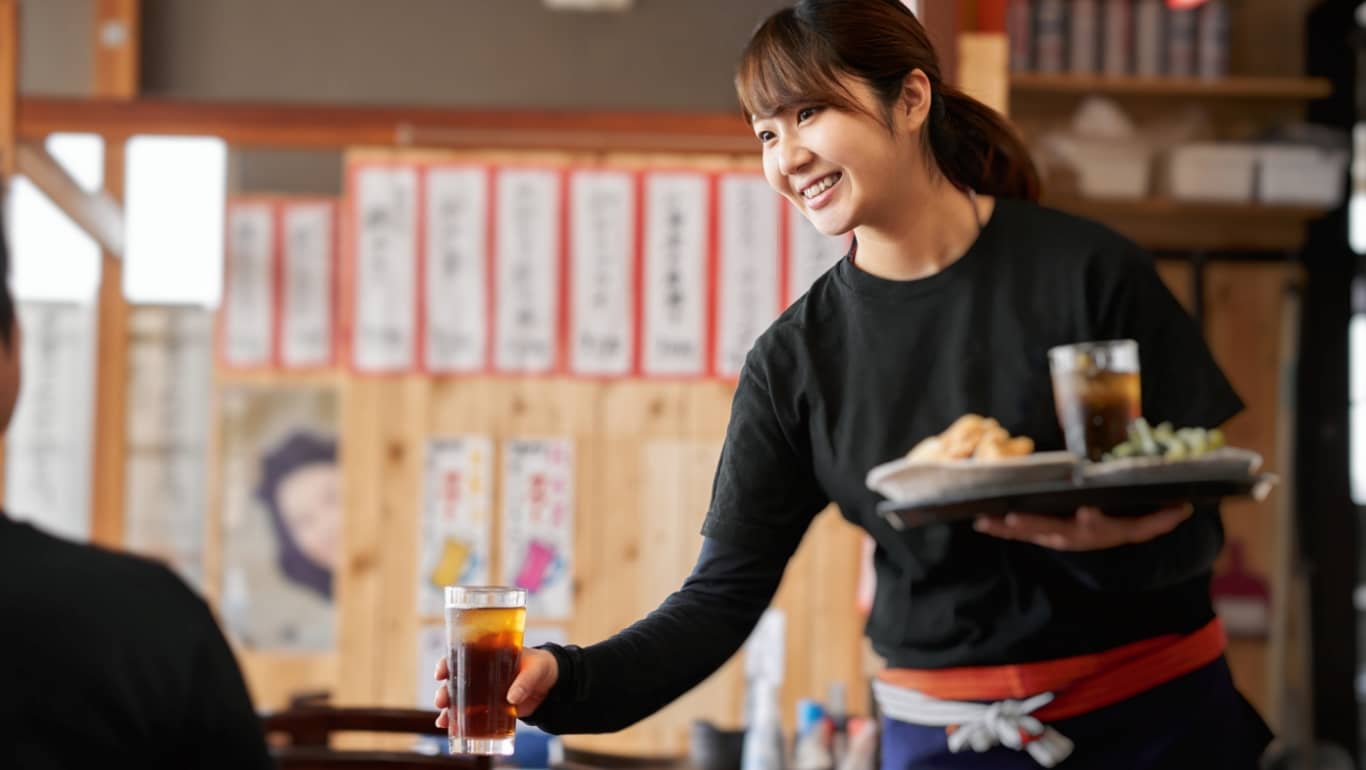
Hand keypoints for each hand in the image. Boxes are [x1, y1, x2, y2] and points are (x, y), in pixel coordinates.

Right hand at [433, 648, 559, 726]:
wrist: (549, 683)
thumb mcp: (535, 669)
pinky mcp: (490, 707)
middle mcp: (479, 672)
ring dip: (448, 710)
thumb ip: (524, 681)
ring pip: (458, 700)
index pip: (460, 655)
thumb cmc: (539, 667)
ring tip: (443, 721)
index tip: (440, 673)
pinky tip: (452, 730)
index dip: (447, 663)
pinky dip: (460, 723)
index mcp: (488, 654)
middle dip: (444, 691)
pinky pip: (471, 715)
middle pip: (454, 680)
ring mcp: (482, 691)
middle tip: (441, 701)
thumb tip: (512, 698)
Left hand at [972, 504, 1192, 550]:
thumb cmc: (1127, 520)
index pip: (1102, 527)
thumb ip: (1161, 518)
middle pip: (1056, 531)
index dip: (1093, 520)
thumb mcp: (1146, 522)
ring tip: (987, 520)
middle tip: (1014, 516)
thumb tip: (1183, 507)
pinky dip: (1000, 529)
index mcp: (1105, 530)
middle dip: (1035, 523)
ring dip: (1008, 528)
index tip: (1086, 512)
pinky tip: (979, 521)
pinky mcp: (1042, 535)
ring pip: (1032, 533)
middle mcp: (1078, 536)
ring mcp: (1058, 537)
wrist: (1111, 539)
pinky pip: (1019, 534)